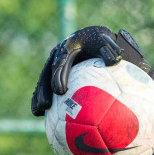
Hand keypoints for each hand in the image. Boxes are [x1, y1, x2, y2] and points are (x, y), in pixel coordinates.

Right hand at [31, 26, 153, 116]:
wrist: (97, 39)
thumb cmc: (106, 44)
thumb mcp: (109, 45)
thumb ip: (111, 51)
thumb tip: (115, 59)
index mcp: (71, 45)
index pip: (62, 60)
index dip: (59, 75)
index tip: (60, 91)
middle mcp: (58, 53)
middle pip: (48, 71)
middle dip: (45, 88)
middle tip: (46, 105)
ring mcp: (54, 63)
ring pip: (43, 79)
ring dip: (39, 95)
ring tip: (38, 111)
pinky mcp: (53, 72)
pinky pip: (46, 86)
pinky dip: (42, 98)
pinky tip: (39, 115)